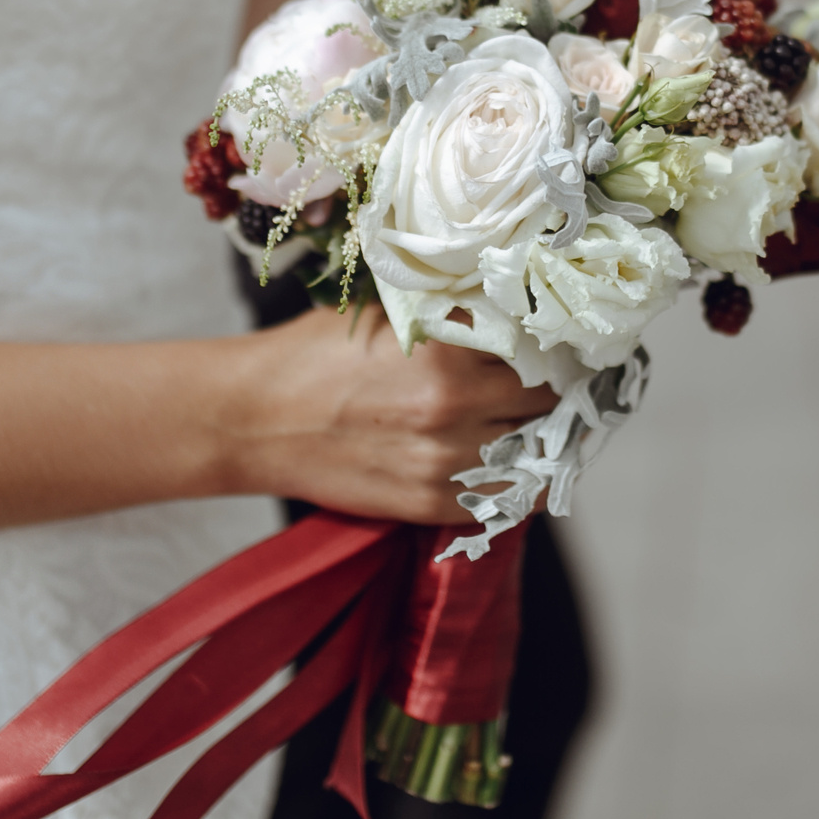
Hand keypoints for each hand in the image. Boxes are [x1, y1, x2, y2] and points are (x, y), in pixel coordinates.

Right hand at [223, 304, 560, 523]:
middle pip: (546, 402)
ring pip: (533, 453)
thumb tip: (514, 317)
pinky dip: (517, 480)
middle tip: (554, 382)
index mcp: (448, 350)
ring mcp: (445, 462)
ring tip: (535, 422)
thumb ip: (452, 319)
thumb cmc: (316, 355)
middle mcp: (455, 407)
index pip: (539, 350)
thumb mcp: (389, 315)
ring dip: (538, 437)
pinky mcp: (430, 504)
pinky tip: (512, 462)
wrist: (255, 419)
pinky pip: (505, 499)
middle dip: (551, 391)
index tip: (562, 346)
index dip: (554, 348)